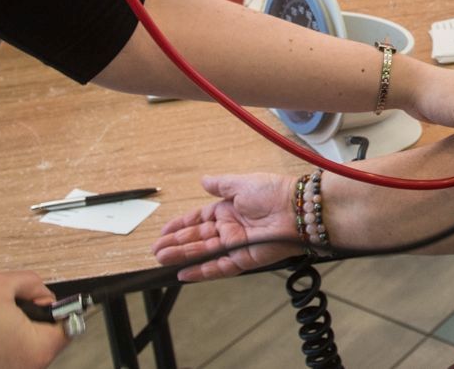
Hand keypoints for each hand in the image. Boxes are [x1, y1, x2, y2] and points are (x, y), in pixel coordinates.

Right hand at [0, 271, 69, 367]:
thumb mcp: (4, 283)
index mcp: (36, 350)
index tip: (44, 302)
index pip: (66, 329)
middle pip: (44, 342)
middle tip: (12, 306)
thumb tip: (45, 295)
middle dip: (33, 322)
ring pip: (22, 351)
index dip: (58, 311)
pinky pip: (2, 359)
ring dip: (14, 335)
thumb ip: (35, 285)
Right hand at [152, 174, 299, 281]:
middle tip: (156, 250)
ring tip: (162, 259)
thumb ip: (221, 185)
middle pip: (197, 238)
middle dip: (175, 244)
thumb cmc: (274, 192)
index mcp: (228, 209)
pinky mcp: (244, 259)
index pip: (199, 219)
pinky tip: (184, 274)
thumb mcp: (242, 183)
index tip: (163, 232)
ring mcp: (236, 244)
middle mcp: (230, 228)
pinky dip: (202, 271)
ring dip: (182, 256)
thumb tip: (203, 180)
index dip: (180, 226)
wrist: (298, 210)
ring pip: (203, 253)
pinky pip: (219, 267)